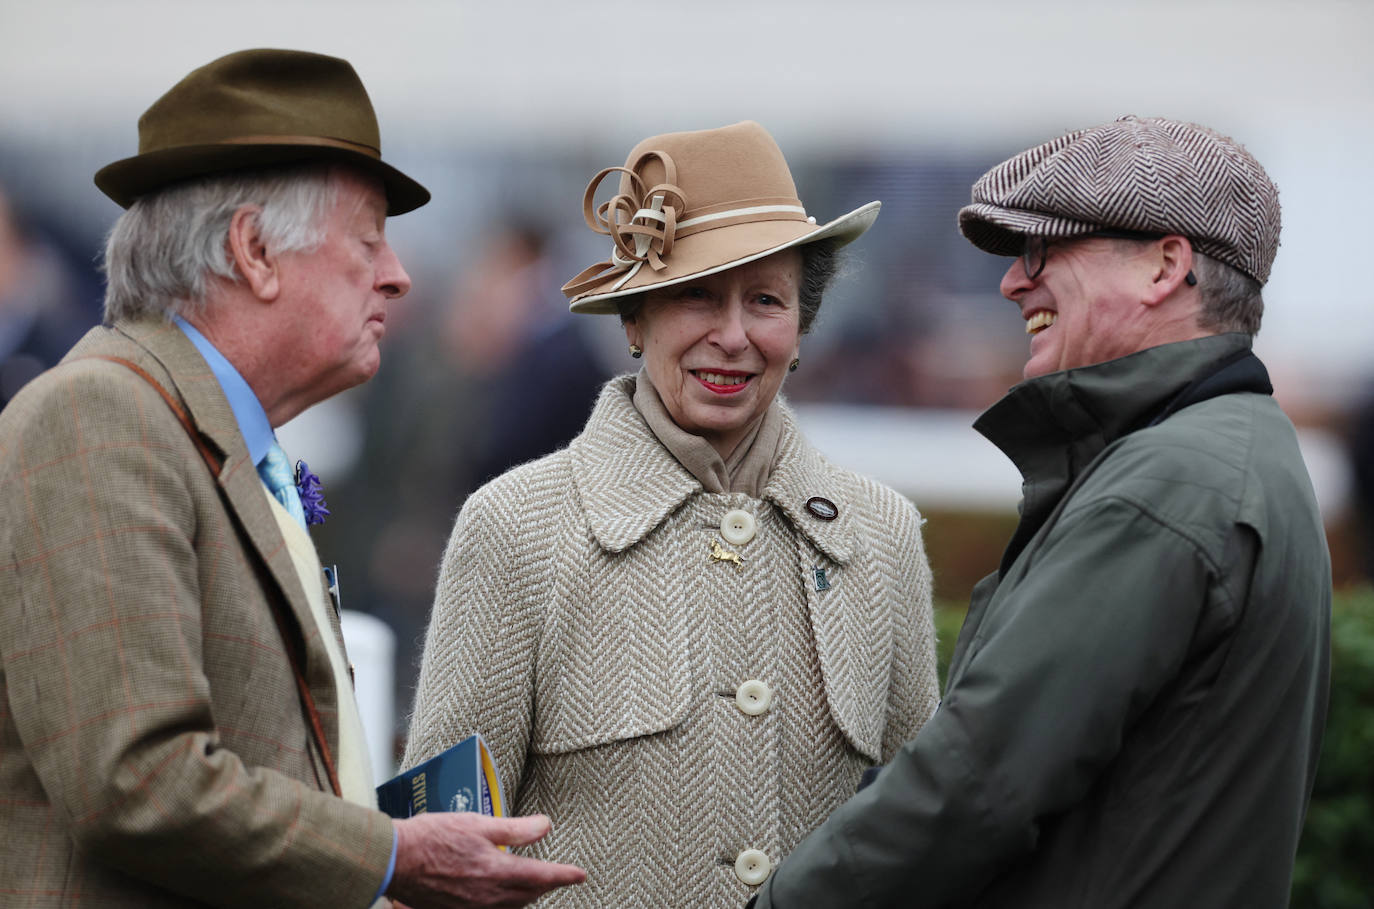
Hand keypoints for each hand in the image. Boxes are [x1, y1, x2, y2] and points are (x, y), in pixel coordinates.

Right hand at [387, 813, 585, 907]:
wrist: (395, 860)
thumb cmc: (433, 836)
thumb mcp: (479, 823)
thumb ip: (515, 829)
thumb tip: (545, 826)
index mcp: (497, 872)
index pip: (542, 876)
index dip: (564, 875)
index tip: (580, 875)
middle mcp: (488, 896)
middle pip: (528, 896)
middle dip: (546, 887)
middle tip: (558, 877)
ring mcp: (472, 907)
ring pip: (510, 908)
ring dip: (526, 897)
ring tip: (533, 887)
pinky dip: (503, 905)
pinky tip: (499, 897)